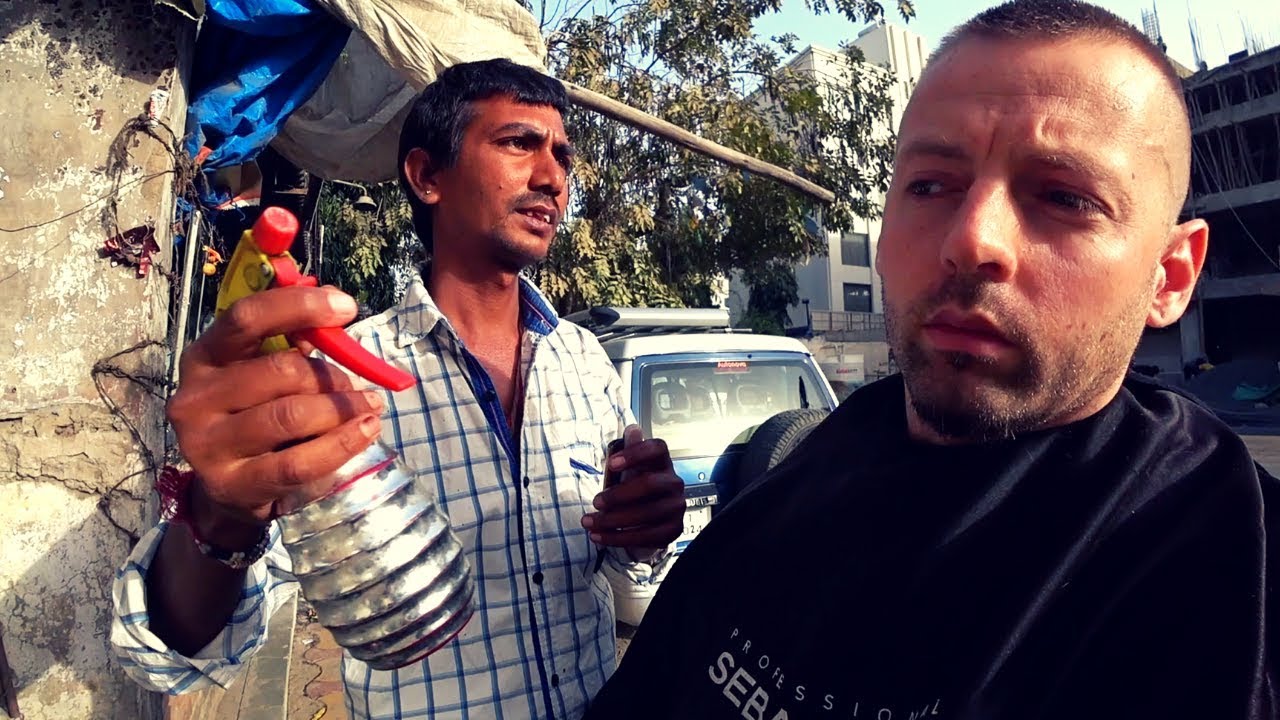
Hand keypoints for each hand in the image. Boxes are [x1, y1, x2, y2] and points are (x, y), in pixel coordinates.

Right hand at [166, 285, 384, 543]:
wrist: (229, 488)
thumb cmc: (256, 414)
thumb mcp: (263, 372)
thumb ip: (293, 341)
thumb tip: (336, 307)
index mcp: (204, 356)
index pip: (246, 318)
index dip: (299, 307)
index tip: (347, 307)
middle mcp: (195, 398)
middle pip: (280, 371)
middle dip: (331, 376)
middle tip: (358, 386)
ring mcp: (206, 444)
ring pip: (291, 416)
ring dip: (342, 409)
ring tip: (368, 408)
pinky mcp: (230, 484)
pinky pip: (298, 462)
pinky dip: (342, 444)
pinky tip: (365, 431)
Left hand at [581, 425, 684, 561]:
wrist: (651, 519)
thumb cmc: (637, 488)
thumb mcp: (630, 469)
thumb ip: (629, 450)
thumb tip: (632, 429)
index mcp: (662, 462)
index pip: (657, 448)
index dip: (635, 453)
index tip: (610, 463)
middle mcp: (674, 482)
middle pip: (650, 484)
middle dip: (619, 494)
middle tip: (595, 501)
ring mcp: (676, 507)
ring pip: (646, 514)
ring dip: (613, 520)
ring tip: (589, 522)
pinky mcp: (673, 530)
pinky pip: (646, 536)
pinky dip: (618, 538)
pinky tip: (599, 536)